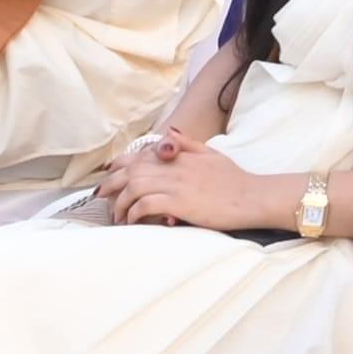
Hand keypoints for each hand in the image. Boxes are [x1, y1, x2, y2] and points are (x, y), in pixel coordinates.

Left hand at [97, 142, 283, 232]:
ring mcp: (176, 184)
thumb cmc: (234, 179)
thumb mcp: (211, 153)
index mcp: (180, 154)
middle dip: (111, 184)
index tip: (110, 176)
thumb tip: (169, 132)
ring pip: (134, 187)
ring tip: (117, 216)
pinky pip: (146, 205)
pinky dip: (135, 213)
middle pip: (131, 170)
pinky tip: (133, 221)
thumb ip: (188, 143)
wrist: (251, 197)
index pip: (140, 154)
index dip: (120, 165)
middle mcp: (174, 166)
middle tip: (101, 198)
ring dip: (120, 203)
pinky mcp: (180, 203)